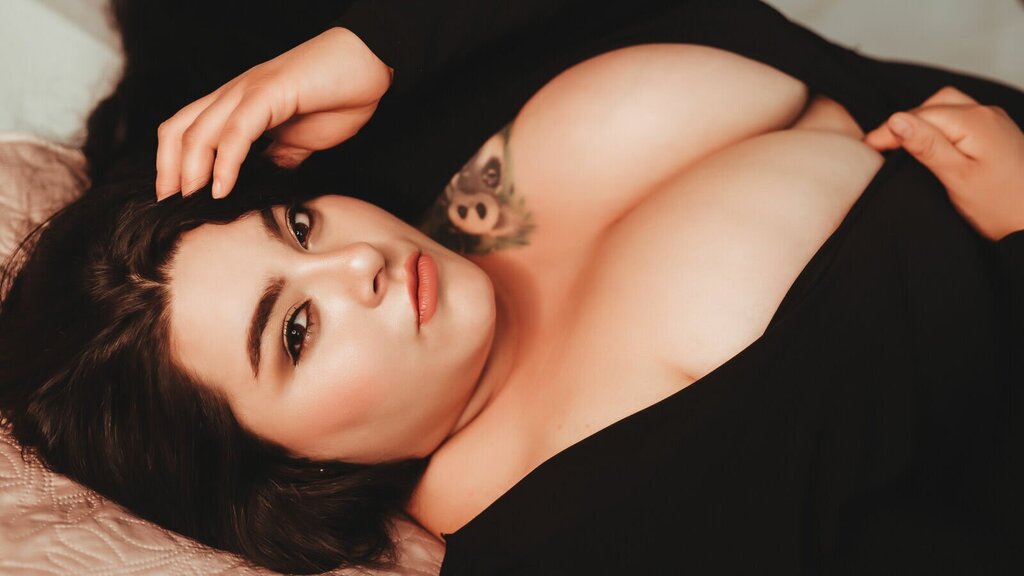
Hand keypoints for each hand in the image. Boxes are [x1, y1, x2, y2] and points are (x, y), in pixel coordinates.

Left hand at [155, 27, 391, 199]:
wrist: (369, 63)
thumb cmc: (340, 93)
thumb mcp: (304, 137)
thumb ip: (281, 156)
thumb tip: (267, 179)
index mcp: (240, 103)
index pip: (187, 130)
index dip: (173, 163)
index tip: (175, 198)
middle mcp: (235, 93)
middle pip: (179, 129)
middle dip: (168, 169)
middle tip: (170, 205)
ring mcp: (249, 90)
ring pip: (199, 130)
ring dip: (189, 169)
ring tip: (189, 200)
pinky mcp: (270, 92)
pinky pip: (237, 130)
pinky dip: (225, 162)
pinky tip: (221, 187)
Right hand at [864, 86, 1023, 240]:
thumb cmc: (1002, 206)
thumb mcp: (956, 177)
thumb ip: (926, 145)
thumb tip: (895, 120)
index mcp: (975, 121)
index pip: (920, 115)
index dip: (890, 129)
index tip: (866, 146)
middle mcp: (986, 114)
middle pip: (934, 104)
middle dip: (906, 121)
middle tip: (881, 146)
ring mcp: (994, 122)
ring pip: (948, 108)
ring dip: (923, 121)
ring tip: (902, 144)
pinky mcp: (997, 134)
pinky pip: (961, 118)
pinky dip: (940, 126)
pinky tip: (931, 145)